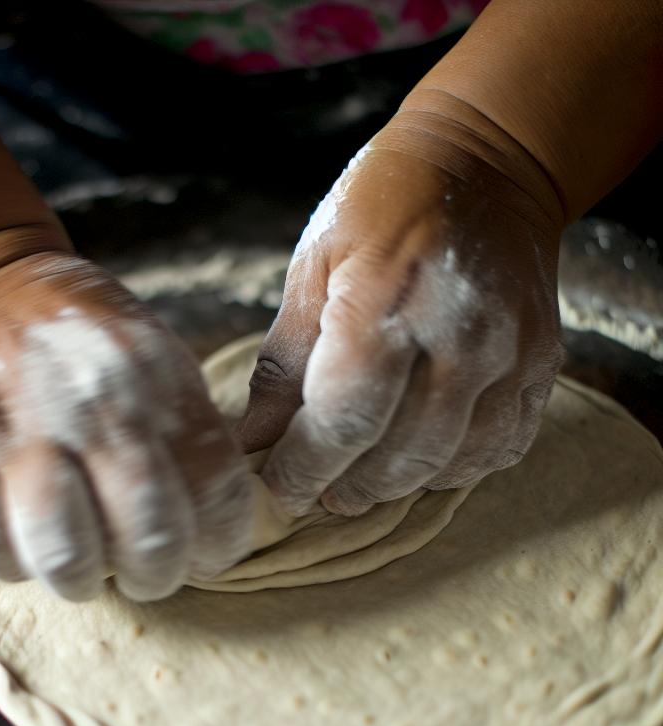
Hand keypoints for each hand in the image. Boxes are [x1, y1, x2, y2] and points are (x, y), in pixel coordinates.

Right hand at [0, 249, 253, 601]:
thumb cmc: (80, 340)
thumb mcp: (156, 358)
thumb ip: (191, 431)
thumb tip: (221, 521)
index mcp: (152, 379)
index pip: (218, 490)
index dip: (222, 543)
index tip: (207, 553)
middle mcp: (88, 404)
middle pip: (147, 535)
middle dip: (156, 575)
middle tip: (146, 573)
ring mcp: (14, 429)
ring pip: (62, 553)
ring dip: (81, 579)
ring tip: (83, 569)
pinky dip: (11, 560)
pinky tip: (23, 545)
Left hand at [238, 99, 565, 516]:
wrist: (487, 164)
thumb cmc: (381, 208)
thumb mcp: (313, 268)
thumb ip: (284, 362)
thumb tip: (253, 441)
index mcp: (385, 303)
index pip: (343, 422)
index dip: (305, 470)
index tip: (279, 492)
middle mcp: (460, 334)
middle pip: (400, 455)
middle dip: (349, 487)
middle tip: (317, 493)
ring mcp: (511, 352)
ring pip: (453, 461)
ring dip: (399, 484)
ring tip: (361, 480)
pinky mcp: (542, 362)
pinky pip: (500, 446)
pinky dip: (456, 467)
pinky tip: (421, 456)